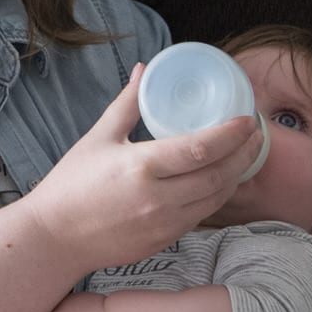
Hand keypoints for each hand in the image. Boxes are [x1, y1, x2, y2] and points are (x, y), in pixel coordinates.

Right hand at [23, 65, 262, 274]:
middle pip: (218, 174)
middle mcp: (158, 199)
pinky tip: (222, 179)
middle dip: (244, 152)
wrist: (55, 238)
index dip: (232, 133)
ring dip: (236, 175)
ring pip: (216, 198)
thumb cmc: (71, 185)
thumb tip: (143, 70)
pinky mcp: (164, 241)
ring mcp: (163, 224)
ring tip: (246, 153)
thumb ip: (127, 104)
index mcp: (141, 167)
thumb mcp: (98, 138)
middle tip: (256, 132)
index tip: (246, 118)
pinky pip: (201, 215)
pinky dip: (217, 196)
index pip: (202, 148)